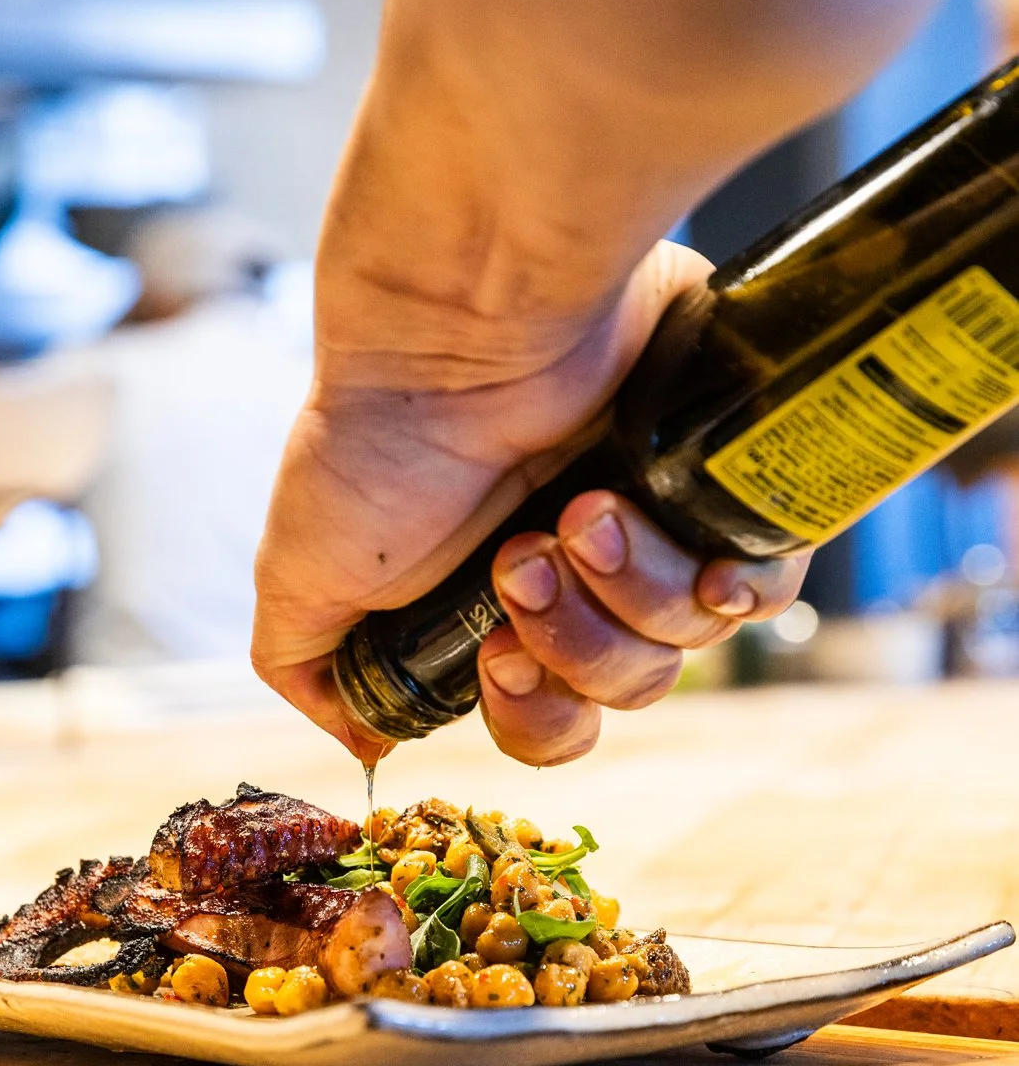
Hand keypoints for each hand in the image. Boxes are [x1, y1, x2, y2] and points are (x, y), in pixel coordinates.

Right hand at [252, 239, 808, 763]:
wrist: (454, 321)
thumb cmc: (376, 435)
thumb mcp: (300, 574)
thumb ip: (310, 671)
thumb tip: (363, 745)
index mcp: (500, 611)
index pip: (550, 722)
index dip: (534, 714)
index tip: (498, 653)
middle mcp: (585, 577)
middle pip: (621, 689)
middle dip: (574, 642)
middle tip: (526, 556)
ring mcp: (659, 529)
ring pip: (689, 642)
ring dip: (630, 591)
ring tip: (583, 508)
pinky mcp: (725, 482)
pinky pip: (765, 587)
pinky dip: (732, 588)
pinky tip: (700, 558)